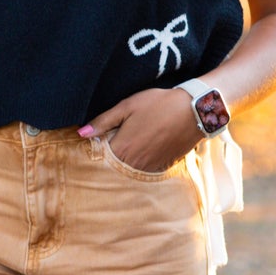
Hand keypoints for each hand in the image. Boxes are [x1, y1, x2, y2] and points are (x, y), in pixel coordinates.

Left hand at [80, 86, 201, 173]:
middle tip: (119, 140)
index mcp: (122, 148)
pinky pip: (147, 170)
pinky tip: (148, 146)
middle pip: (114, 166)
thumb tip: (81, 133)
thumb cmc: (159, 104)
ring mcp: (150, 168)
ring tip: (135, 142)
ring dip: (128, 161)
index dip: (97, 148)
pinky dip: (143, 162)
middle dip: (111, 157)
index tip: (98, 140)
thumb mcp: (128, 106)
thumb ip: (103, 121)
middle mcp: (134, 163)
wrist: (195, 110)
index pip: (100, 157)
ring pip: (130, 170)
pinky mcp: (164, 167)